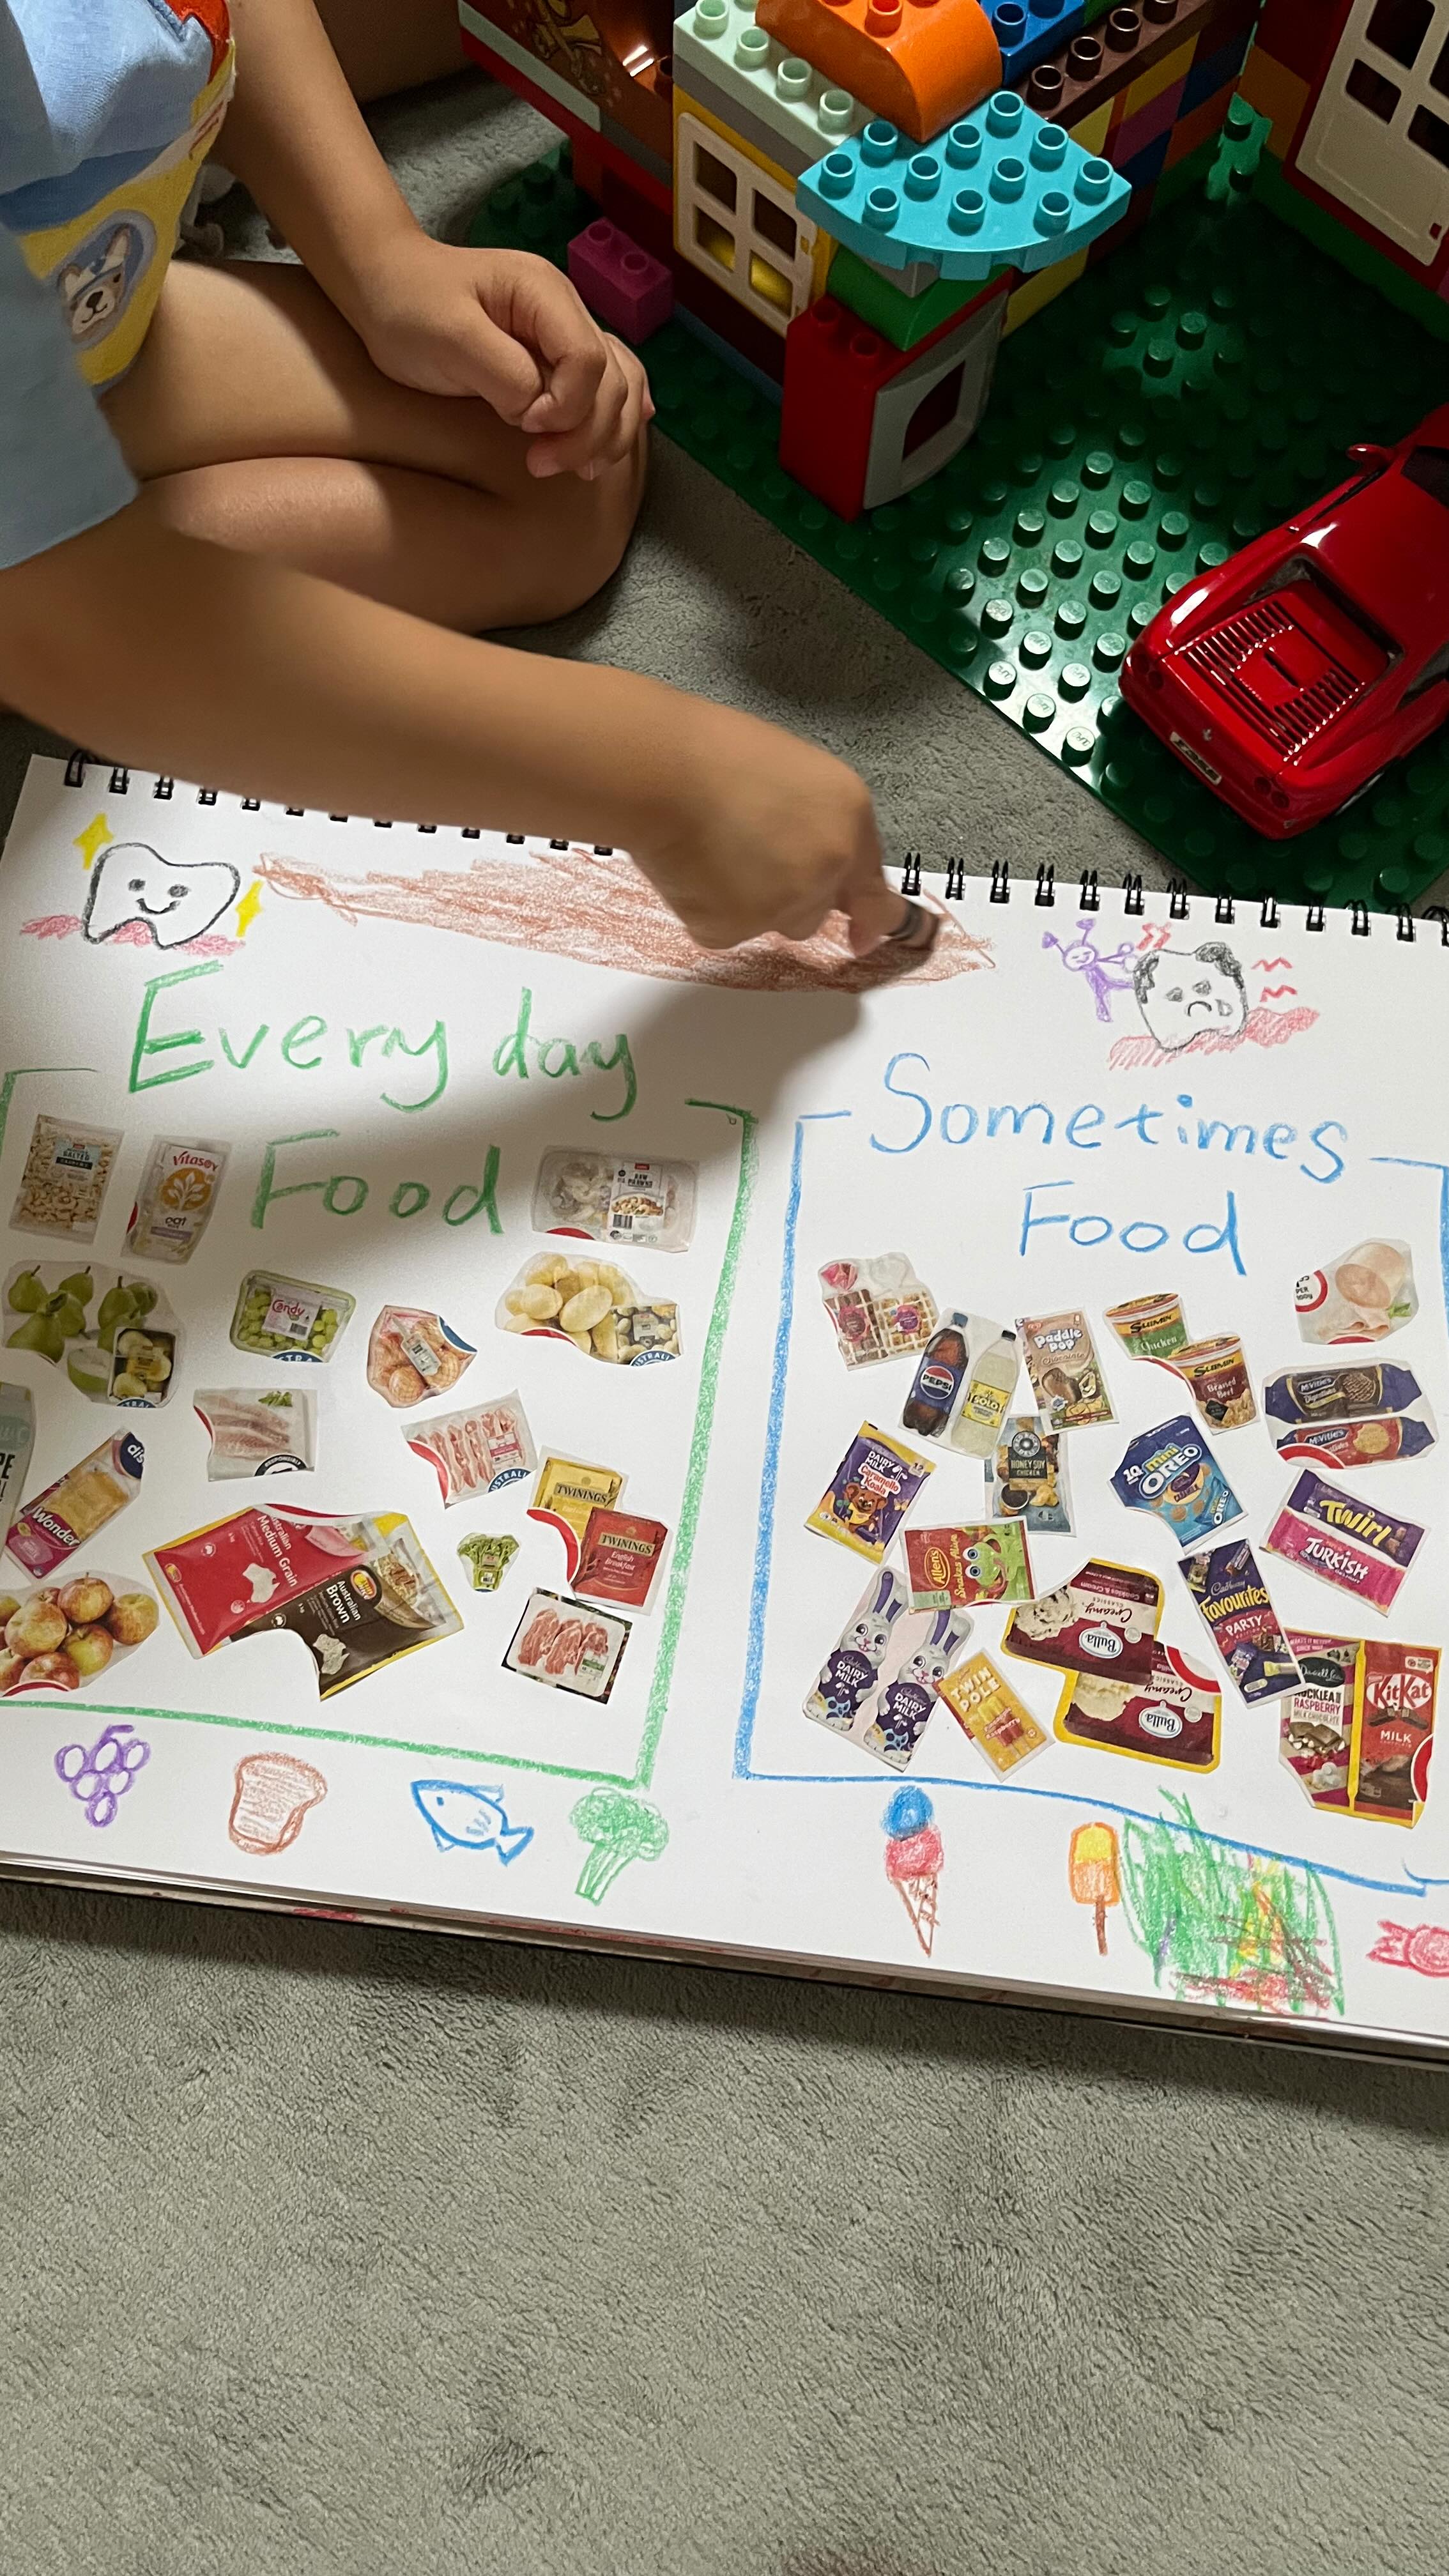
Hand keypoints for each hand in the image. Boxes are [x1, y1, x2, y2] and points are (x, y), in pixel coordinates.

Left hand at [350, 235, 652, 477]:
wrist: (386, 286)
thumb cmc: (409, 305)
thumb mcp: (448, 337)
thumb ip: (502, 373)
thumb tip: (536, 413)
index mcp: (544, 293)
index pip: (588, 358)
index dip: (568, 405)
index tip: (526, 427)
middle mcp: (565, 311)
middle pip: (612, 380)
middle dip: (587, 432)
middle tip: (539, 465)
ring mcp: (564, 334)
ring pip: (620, 388)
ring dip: (606, 435)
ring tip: (576, 469)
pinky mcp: (555, 359)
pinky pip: (606, 388)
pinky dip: (614, 419)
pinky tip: (609, 445)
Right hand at [630, 700, 902, 956]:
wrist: (661, 770)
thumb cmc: (714, 753)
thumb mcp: (795, 773)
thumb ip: (822, 825)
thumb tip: (830, 884)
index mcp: (848, 815)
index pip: (872, 886)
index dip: (873, 919)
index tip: (865, 938)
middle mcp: (828, 865)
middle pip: (816, 912)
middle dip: (789, 894)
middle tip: (744, 850)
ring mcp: (784, 902)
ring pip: (773, 923)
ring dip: (751, 903)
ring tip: (713, 849)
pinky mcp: (736, 929)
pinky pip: (726, 932)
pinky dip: (707, 908)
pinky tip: (692, 865)